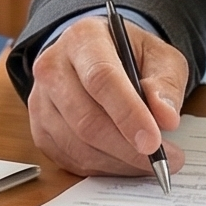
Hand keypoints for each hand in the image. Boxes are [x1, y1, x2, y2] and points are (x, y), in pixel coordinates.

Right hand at [25, 15, 187, 177]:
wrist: (97, 60)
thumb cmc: (130, 56)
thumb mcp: (160, 56)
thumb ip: (166, 83)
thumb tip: (166, 117)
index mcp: (83, 38)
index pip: (101, 78)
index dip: (128, 113)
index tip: (154, 142)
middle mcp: (53, 67)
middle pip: (86, 119)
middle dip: (128, 148)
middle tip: (164, 160)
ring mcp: (41, 101)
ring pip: (78, 146)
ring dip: (119, 162)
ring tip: (150, 161)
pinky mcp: (40, 129)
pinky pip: (71, 159)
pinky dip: (104, 167)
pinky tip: (126, 160)